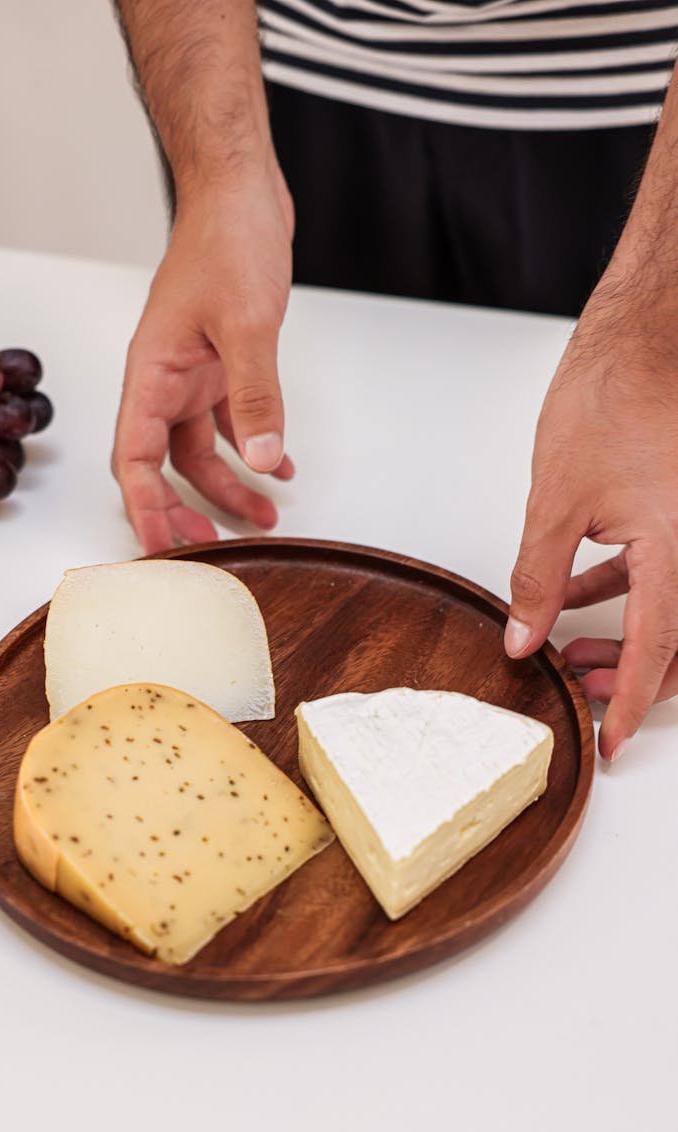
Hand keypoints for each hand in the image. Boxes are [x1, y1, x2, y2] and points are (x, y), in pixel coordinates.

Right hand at [111, 165, 295, 553]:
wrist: (240, 192)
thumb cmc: (226, 240)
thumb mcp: (247, 323)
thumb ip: (255, 394)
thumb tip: (260, 460)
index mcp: (151, 374)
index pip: (134, 459)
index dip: (144, 509)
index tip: (159, 552)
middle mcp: (164, 381)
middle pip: (160, 465)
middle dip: (182, 511)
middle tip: (210, 552)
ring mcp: (191, 374)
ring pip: (198, 451)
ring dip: (227, 487)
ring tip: (264, 519)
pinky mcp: (219, 364)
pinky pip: (228, 422)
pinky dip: (251, 447)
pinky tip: (279, 468)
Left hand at [505, 277, 677, 759]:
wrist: (648, 335)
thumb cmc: (613, 395)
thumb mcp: (558, 499)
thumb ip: (537, 576)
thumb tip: (522, 634)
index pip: (655, 649)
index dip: (628, 703)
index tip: (610, 742)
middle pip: (675, 641)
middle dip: (627, 677)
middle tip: (578, 693)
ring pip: (669, 611)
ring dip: (623, 639)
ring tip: (570, 654)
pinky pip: (662, 574)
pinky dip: (623, 594)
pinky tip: (576, 598)